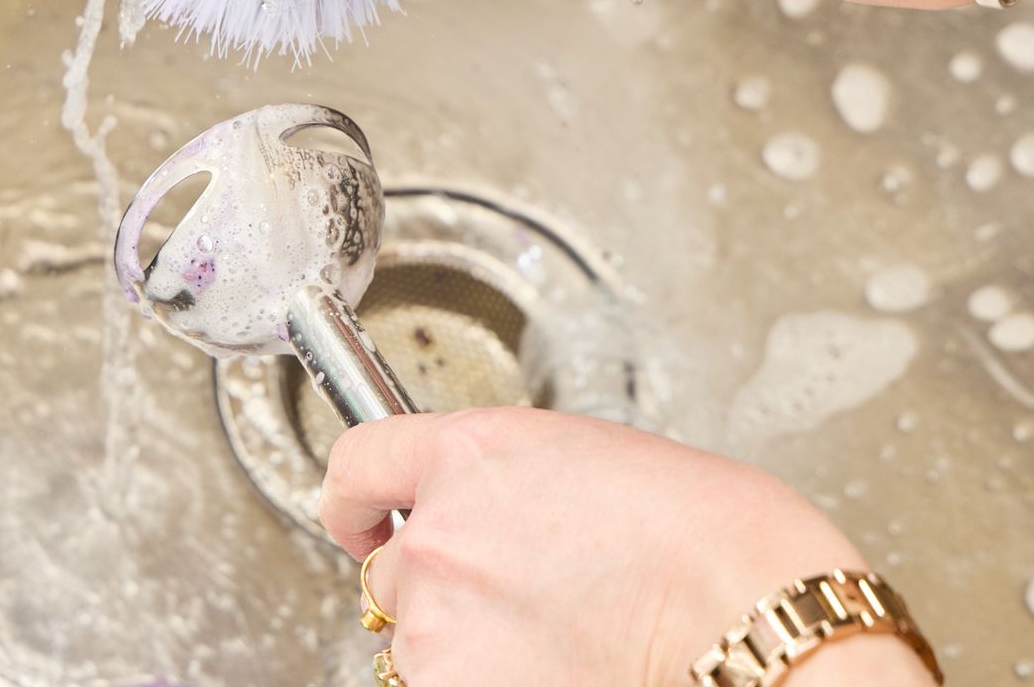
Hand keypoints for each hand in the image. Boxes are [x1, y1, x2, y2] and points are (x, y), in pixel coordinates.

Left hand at [319, 408, 936, 686]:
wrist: (759, 632)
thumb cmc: (718, 546)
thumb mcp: (598, 462)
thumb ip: (513, 482)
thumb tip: (496, 515)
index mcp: (473, 453)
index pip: (360, 461)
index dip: (356, 498)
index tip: (361, 518)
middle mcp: (439, 534)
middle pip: (394, 567)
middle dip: (445, 583)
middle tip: (528, 598)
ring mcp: (439, 625)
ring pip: (420, 639)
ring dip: (469, 643)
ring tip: (566, 640)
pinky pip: (447, 684)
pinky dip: (486, 680)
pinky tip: (561, 668)